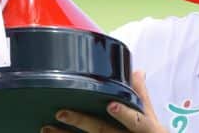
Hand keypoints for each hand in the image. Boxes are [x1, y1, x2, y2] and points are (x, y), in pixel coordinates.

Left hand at [41, 70, 166, 132]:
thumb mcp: (151, 118)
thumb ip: (142, 96)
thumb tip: (137, 72)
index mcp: (144, 129)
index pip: (136, 121)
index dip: (124, 114)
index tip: (110, 105)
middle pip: (104, 132)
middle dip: (83, 122)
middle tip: (61, 113)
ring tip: (47, 128)